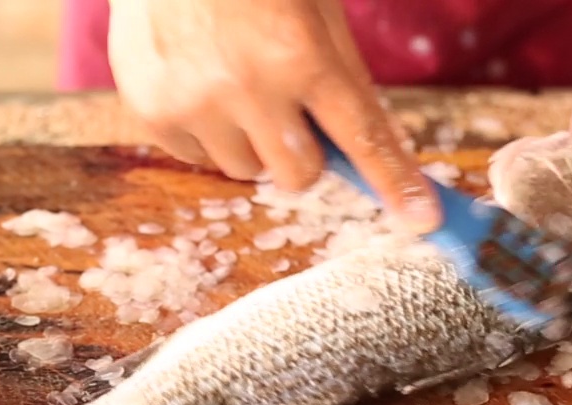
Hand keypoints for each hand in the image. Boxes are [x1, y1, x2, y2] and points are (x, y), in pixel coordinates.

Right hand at [106, 0, 442, 233]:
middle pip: (298, 175)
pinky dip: (207, 133)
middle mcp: (246, 87)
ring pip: (244, 169)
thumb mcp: (314, 8)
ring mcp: (192, 104)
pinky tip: (198, 80)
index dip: (394, 181)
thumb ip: (340, 75)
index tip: (420, 217)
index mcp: (299, 53)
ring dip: (251, 141)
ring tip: (233, 81)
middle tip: (290, 112)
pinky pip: (196, 157)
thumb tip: (366, 148)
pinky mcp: (151, 112)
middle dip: (303, 154)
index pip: (360, 136)